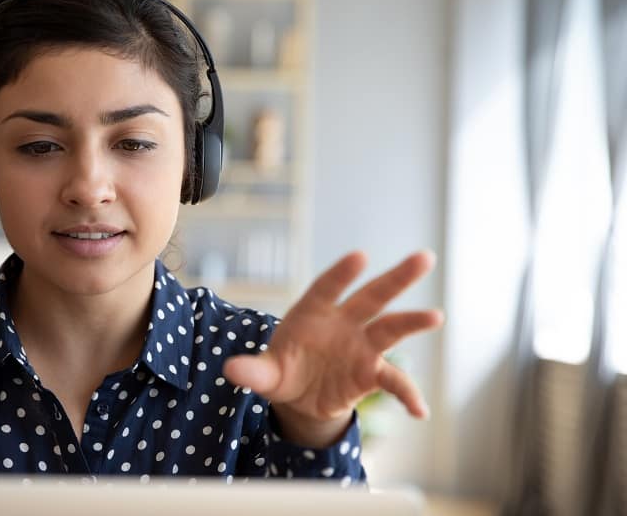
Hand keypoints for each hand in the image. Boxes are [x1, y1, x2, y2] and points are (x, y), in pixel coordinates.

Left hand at [222, 251, 441, 445]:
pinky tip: (419, 411)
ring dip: (412, 322)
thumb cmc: (281, 371)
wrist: (299, 397)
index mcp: (312, 313)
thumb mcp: (264, 374)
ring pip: (390, 329)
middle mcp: (343, 323)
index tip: (359, 256)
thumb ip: (252, 371)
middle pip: (372, 297)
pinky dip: (407, 394)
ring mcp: (361, 346)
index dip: (342, 273)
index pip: (328, 288)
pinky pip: (393, 381)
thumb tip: (231, 371)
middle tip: (424, 258)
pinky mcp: (371, 373)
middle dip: (396, 278)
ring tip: (436, 316)